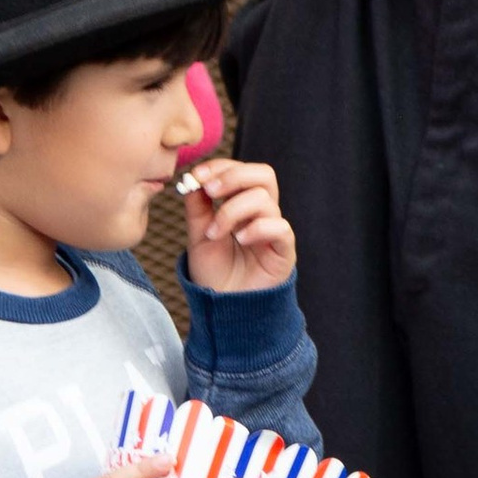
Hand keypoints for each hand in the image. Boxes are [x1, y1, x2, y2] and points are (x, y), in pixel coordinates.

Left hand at [180, 157, 295, 294]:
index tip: (197, 176)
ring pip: (265, 199)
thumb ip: (198, 207)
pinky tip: (239, 240)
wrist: (223, 309)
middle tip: (210, 191)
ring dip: (233, 211)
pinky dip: (257, 228)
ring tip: (214, 233)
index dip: (222, 167)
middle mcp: (263, 213)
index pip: (242, 170)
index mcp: (243, 204)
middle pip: (263, 175)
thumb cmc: (214, 273)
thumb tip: (192, 179)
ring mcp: (275, 231)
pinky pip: (280, 227)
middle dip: (234, 177)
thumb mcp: (198, 235)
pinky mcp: (284, 251)